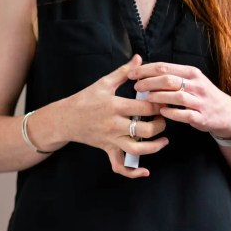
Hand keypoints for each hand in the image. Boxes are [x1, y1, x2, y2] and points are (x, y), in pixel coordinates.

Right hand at [64, 55, 167, 177]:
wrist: (65, 118)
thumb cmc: (85, 99)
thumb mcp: (103, 83)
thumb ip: (124, 72)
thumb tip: (139, 59)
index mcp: (115, 106)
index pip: (145, 108)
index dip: (160, 105)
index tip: (165, 101)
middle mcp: (114, 125)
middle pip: (146, 130)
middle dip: (160, 124)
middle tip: (164, 118)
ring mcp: (111, 139)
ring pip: (138, 149)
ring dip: (155, 147)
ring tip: (163, 139)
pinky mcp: (108, 149)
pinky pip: (120, 166)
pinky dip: (133, 172)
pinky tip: (145, 171)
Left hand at [130, 62, 230, 139]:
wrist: (227, 113)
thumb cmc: (202, 95)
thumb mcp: (191, 80)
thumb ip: (171, 75)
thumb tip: (144, 71)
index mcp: (191, 73)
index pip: (164, 67)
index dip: (145, 70)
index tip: (131, 73)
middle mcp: (196, 85)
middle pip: (168, 79)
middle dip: (149, 82)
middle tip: (136, 86)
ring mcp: (200, 101)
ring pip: (176, 96)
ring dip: (158, 96)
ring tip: (146, 98)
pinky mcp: (202, 116)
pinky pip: (185, 114)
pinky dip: (172, 112)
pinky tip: (162, 112)